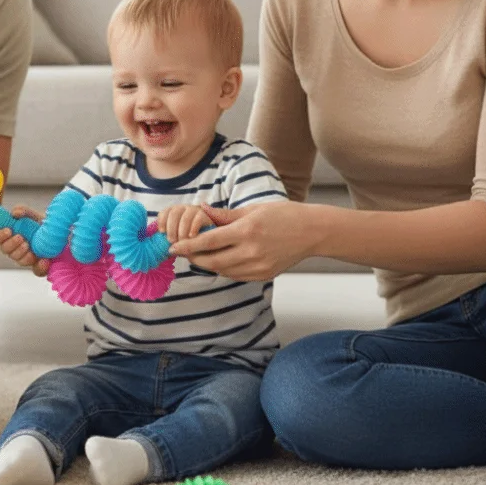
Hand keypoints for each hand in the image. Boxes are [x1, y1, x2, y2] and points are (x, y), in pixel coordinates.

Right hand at [0, 205, 50, 276]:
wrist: (59, 231)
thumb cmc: (40, 222)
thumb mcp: (33, 214)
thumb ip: (23, 210)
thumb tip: (14, 213)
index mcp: (10, 235)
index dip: (0, 235)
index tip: (8, 230)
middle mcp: (15, 248)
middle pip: (5, 250)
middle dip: (12, 244)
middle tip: (21, 237)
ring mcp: (26, 258)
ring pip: (18, 260)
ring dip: (22, 254)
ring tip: (29, 246)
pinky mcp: (38, 265)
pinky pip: (36, 271)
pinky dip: (40, 266)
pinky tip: (45, 260)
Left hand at [156, 204, 214, 243]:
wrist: (211, 237)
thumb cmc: (190, 240)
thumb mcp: (177, 238)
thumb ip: (169, 238)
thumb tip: (160, 248)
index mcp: (175, 212)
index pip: (165, 211)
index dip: (162, 220)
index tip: (161, 232)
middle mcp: (184, 208)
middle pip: (174, 213)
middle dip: (171, 228)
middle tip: (171, 241)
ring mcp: (195, 210)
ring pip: (185, 217)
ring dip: (181, 231)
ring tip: (181, 241)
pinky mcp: (206, 216)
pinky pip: (198, 219)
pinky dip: (193, 228)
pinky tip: (191, 237)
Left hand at [168, 201, 314, 281]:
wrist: (313, 232)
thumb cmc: (283, 215)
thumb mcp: (252, 209)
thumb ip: (224, 215)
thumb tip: (200, 211)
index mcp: (247, 231)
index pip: (208, 242)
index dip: (187, 246)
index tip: (172, 246)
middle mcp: (251, 252)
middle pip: (211, 261)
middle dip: (193, 257)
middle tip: (180, 251)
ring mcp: (258, 266)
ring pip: (222, 270)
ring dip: (206, 264)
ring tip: (196, 255)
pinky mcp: (263, 275)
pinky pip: (235, 275)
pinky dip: (223, 268)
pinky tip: (218, 259)